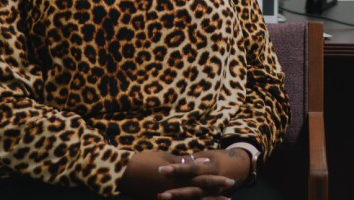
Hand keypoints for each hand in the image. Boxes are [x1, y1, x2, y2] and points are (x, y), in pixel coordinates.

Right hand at [118, 150, 237, 199]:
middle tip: (230, 193)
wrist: (123, 172)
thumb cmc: (143, 161)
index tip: (229, 180)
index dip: (215, 179)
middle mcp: (175, 189)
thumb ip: (181, 162)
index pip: (201, 178)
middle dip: (216, 192)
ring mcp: (168, 196)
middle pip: (199, 191)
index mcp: (177, 176)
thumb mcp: (164, 157)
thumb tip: (197, 163)